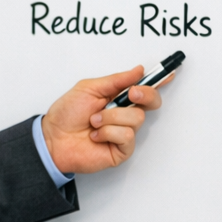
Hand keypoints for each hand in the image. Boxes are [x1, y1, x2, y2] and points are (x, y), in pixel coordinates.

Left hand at [41, 65, 171, 174]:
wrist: (52, 138)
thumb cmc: (66, 114)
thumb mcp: (89, 88)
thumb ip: (116, 80)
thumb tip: (138, 71)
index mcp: (118, 98)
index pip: (144, 89)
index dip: (158, 81)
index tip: (169, 73)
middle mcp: (124, 115)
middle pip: (152, 102)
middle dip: (145, 94)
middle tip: (131, 94)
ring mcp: (124, 133)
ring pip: (136, 118)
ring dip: (111, 117)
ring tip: (94, 122)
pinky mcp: (121, 150)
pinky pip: (127, 136)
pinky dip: (108, 132)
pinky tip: (96, 135)